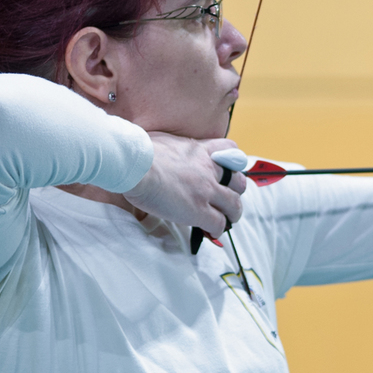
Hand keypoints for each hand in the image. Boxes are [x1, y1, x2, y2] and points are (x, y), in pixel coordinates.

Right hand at [122, 135, 246, 237]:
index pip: (230, 149)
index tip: (227, 170)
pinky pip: (218, 223)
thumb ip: (175, 148)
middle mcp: (209, 169)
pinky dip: (217, 229)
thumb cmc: (139, 151)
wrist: (134, 164)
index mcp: (200, 150)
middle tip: (228, 199)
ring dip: (232, 214)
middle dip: (236, 192)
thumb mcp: (165, 140)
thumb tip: (164, 151)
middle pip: (238, 182)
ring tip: (227, 219)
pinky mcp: (198, 210)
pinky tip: (210, 231)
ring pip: (234, 205)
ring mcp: (206, 191)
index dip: (232, 161)